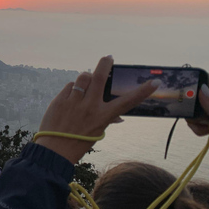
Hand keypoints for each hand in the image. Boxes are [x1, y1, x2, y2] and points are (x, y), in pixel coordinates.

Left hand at [35, 56, 159, 163]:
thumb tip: (119, 116)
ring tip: (87, 82)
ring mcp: (73, 102)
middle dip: (105, 63)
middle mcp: (90, 107)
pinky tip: (72, 96)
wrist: (54, 150)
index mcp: (103, 117)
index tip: (154, 82)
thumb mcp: (97, 132)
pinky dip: (73, 88)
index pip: (127, 101)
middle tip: (108, 58)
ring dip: (87, 77)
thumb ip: (106, 119)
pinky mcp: (59, 100)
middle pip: (99, 77)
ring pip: (83, 78)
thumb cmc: (78, 142)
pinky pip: (70, 86)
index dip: (143, 91)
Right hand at [187, 75, 208, 159]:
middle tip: (196, 117)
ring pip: (194, 108)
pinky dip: (196, 125)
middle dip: (191, 106)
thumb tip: (202, 89)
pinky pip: (196, 117)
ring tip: (204, 127)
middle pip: (196, 94)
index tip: (183, 88)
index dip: (194, 79)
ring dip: (194, 118)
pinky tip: (205, 131)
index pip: (207, 80)